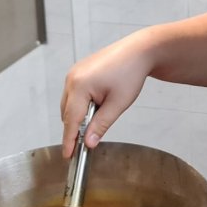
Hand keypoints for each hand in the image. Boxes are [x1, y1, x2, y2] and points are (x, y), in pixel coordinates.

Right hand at [60, 31, 153, 157]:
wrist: (138, 51)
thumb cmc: (131, 72)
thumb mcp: (118, 104)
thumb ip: (101, 125)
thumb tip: (89, 142)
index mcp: (79, 86)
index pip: (70, 120)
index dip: (69, 140)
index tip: (68, 155)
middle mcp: (72, 78)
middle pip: (67, 113)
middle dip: (76, 128)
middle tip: (90, 140)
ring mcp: (74, 73)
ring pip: (69, 104)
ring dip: (80, 115)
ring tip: (102, 113)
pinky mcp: (79, 71)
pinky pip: (74, 94)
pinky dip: (82, 104)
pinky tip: (98, 103)